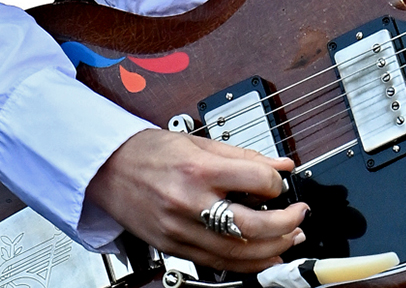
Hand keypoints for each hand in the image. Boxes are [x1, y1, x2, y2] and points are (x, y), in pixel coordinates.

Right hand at [85, 129, 306, 272]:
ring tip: (290, 239)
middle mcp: (189, 203)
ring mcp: (180, 230)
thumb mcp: (199, 141)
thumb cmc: (148, 151)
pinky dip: (246, 264)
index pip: (258, 182)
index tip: (280, 183)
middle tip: (300, 217)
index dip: (278, 183)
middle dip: (287, 225)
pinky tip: (263, 256)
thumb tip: (281, 164)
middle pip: (253, 226)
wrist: (106, 168)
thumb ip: (245, 156)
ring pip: (238, 253)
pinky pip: (217, 263)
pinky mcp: (174, 247)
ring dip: (273, 250)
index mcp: (198, 169)